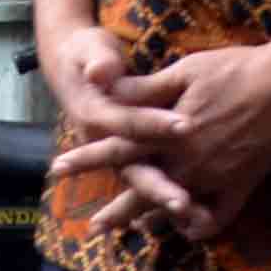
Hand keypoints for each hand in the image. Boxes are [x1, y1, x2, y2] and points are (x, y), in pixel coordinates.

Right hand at [39, 17, 189, 239]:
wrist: (75, 67)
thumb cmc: (89, 57)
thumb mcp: (92, 51)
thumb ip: (99, 62)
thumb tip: (98, 71)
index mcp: (97, 116)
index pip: (129, 124)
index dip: (155, 125)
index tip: (186, 126)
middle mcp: (105, 144)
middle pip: (134, 170)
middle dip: (159, 188)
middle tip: (183, 204)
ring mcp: (117, 156)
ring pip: (143, 184)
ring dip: (165, 202)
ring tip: (194, 219)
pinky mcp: (130, 159)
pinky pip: (149, 185)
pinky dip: (166, 202)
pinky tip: (195, 218)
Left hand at [84, 36, 270, 241]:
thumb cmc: (236, 70)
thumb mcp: (185, 71)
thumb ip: (144, 89)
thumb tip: (107, 89)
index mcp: (167, 133)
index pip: (117, 149)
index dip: (87, 158)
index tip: (59, 169)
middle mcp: (186, 163)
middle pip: (141, 191)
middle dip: (116, 210)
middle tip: (94, 227)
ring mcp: (214, 178)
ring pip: (174, 208)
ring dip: (152, 220)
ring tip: (137, 231)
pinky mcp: (241, 185)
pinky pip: (217, 217)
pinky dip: (200, 225)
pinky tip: (188, 226)